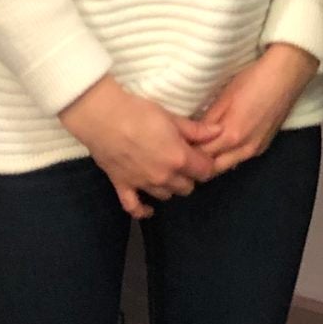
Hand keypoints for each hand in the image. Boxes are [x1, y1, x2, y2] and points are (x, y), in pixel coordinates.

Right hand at [58, 76, 216, 219]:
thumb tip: (219, 132)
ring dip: (169, 187)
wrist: (103, 117)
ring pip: (166, 196)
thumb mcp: (172, 117)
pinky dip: (142, 210)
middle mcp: (164, 177)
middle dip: (189, 176)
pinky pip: (134, 207)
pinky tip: (148, 209)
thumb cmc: (140, 112)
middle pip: (187, 187)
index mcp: (179, 159)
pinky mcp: (123, 186)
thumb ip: (196, 130)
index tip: (201, 155)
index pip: (205, 171)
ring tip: (166, 174)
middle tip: (183, 162)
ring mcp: (143, 184)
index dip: (205, 163)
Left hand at [195, 44, 318, 173]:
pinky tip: (217, 147)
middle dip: (197, 165)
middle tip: (182, 153)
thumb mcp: (224, 97)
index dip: (186, 154)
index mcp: (231, 136)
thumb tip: (191, 134)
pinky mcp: (263, 146)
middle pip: (213, 169)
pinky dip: (225, 158)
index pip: (200, 157)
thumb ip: (207, 120)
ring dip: (211, 163)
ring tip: (197, 150)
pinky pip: (238, 159)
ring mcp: (255, 150)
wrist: (286, 76)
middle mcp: (244, 149)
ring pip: (226, 167)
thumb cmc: (253, 80)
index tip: (174, 148)